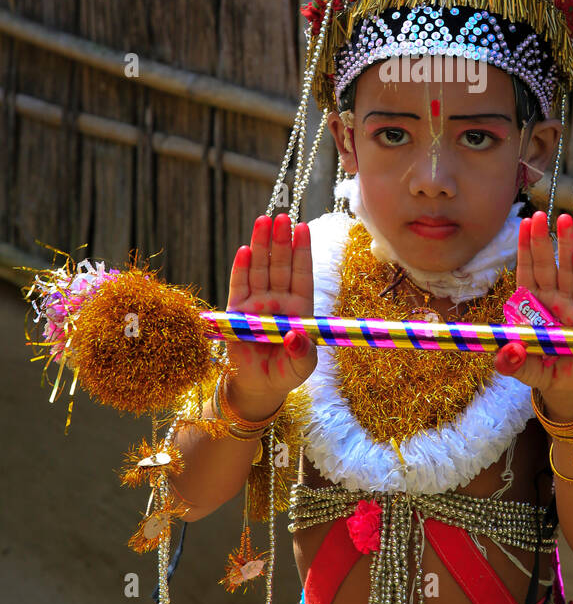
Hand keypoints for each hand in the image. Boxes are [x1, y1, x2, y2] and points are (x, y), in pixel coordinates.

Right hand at [224, 214, 316, 407]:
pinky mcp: (236, 313)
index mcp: (299, 307)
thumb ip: (302, 351)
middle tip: (282, 216)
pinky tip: (245, 250)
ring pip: (260, 269)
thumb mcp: (302, 364)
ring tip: (263, 221)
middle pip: (280, 265)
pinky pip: (239, 286)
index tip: (304, 227)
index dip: (302, 251)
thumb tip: (297, 336)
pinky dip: (241, 268)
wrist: (259, 387)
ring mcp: (257, 304)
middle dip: (281, 240)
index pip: (302, 273)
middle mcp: (278, 300)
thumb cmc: (286, 372)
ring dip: (262, 245)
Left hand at [494, 212, 572, 417]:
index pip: (525, 271)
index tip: (523, 224)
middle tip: (540, 214)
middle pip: (545, 265)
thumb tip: (508, 351)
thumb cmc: (538, 369)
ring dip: (565, 246)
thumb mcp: (519, 367)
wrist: (564, 387)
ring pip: (566, 271)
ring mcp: (569, 306)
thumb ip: (510, 361)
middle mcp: (549, 299)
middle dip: (542, 239)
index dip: (524, 248)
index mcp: (530, 304)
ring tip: (565, 220)